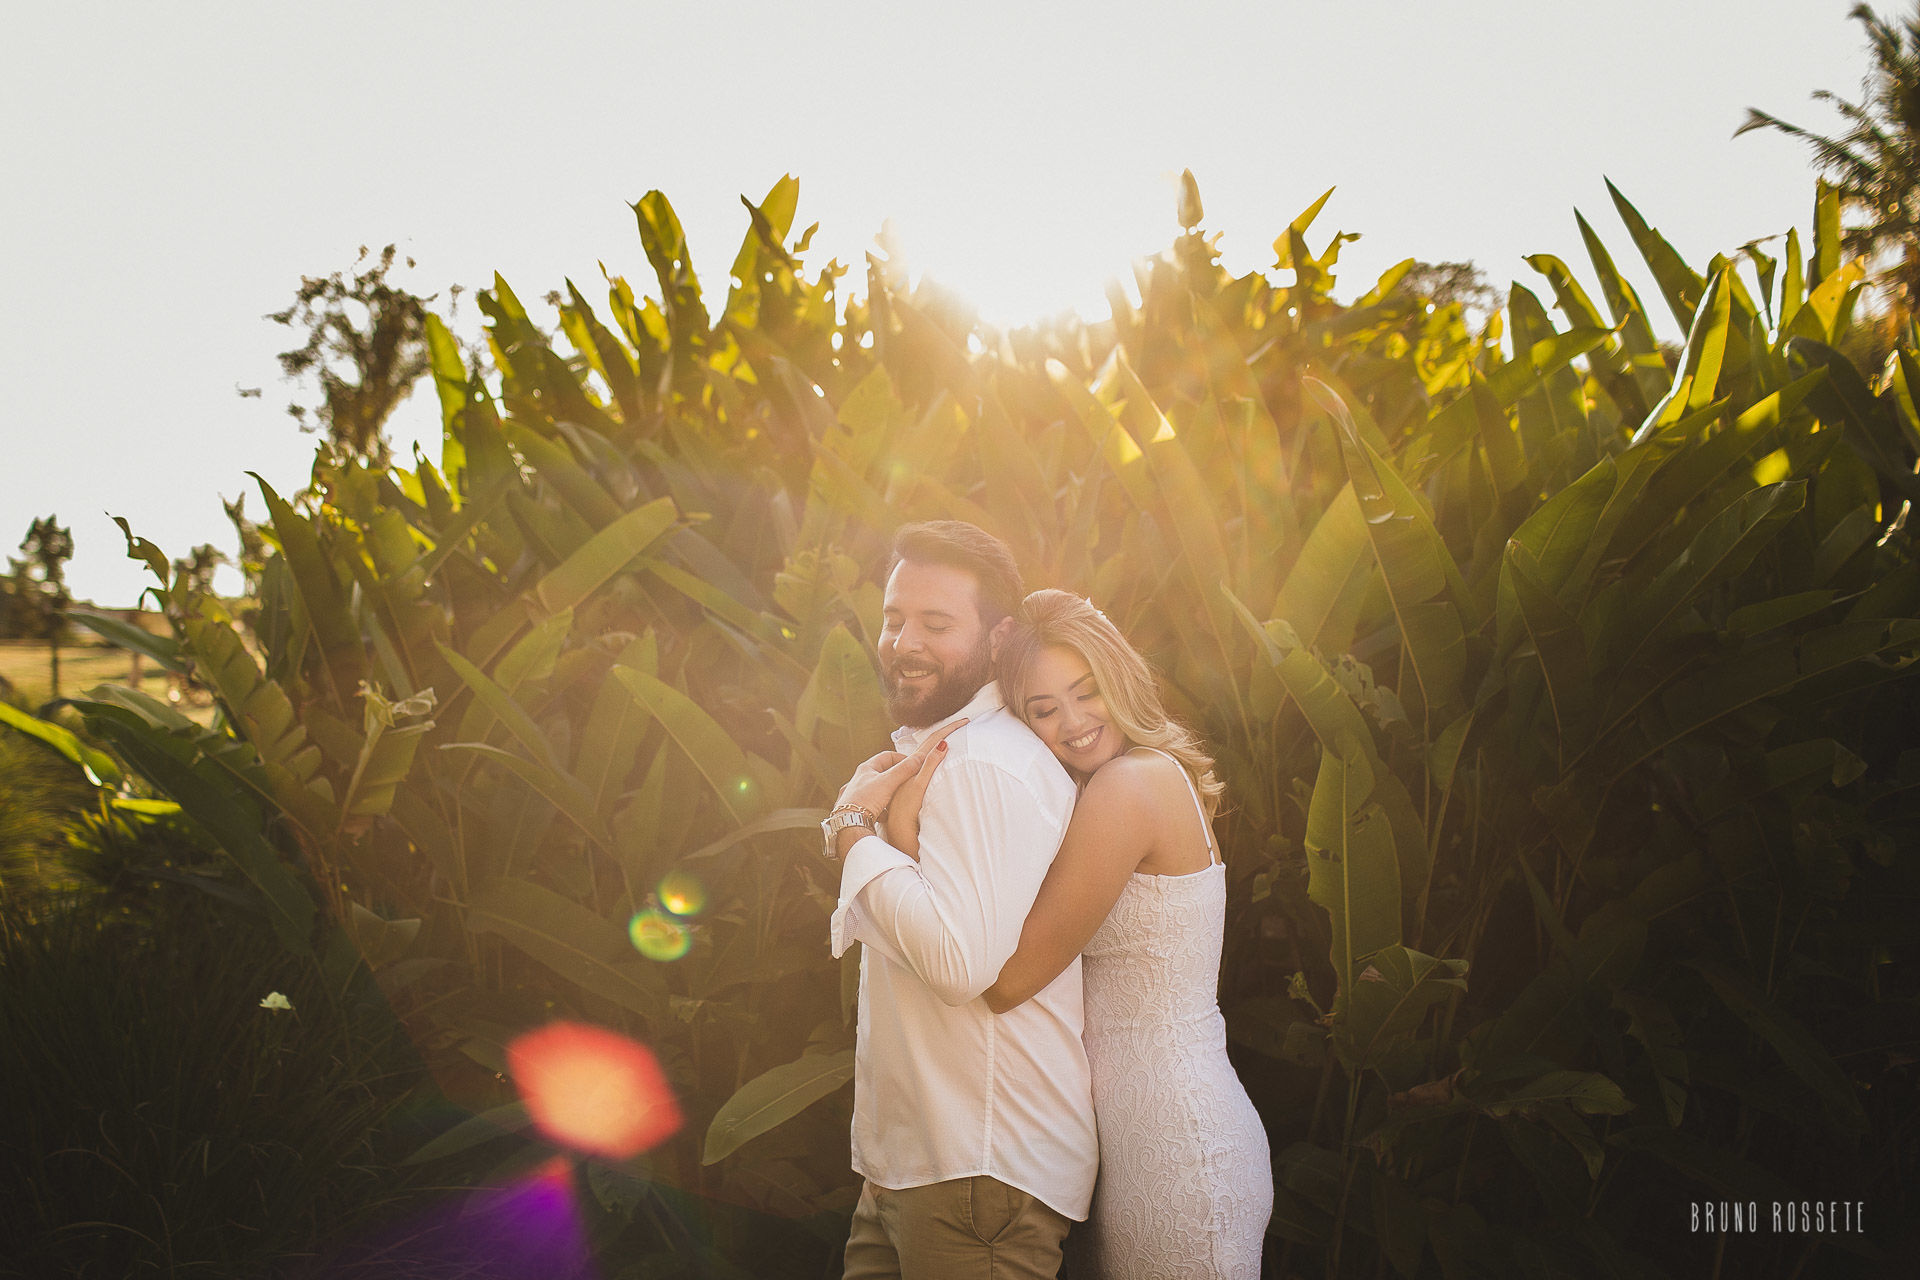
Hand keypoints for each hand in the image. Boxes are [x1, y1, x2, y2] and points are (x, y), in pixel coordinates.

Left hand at [832, 719, 966, 857]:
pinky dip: (882, 807)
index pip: (888, 756)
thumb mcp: (888, 782)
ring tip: (899, 799)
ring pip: (878, 789)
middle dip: (897, 777)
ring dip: (889, 793)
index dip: (902, 759)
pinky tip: (887, 814)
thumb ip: (905, 769)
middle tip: (909, 782)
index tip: (913, 766)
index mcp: (866, 768)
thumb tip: (922, 755)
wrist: (848, 824)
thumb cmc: (865, 800)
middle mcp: (860, 779)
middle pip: (883, 772)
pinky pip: (873, 804)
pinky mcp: (857, 808)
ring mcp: (857, 794)